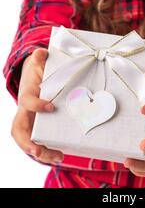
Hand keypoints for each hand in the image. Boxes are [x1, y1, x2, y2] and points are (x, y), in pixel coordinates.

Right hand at [11, 48, 63, 164]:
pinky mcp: (38, 128)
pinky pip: (39, 143)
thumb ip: (39, 58)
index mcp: (27, 95)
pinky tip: (60, 155)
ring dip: (41, 152)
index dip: (37, 105)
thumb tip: (41, 52)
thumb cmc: (38, 72)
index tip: (51, 107)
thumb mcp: (39, 63)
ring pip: (28, 141)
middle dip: (27, 142)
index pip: (27, 102)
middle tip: (38, 150)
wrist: (34, 79)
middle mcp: (24, 112)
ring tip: (58, 157)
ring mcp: (30, 121)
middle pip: (19, 130)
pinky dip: (47, 152)